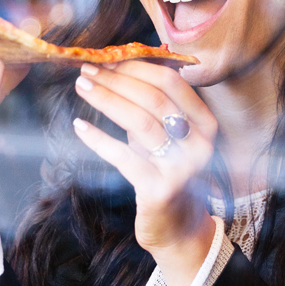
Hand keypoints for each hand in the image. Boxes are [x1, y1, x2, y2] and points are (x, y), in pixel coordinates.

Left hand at [72, 60, 217, 285]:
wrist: (177, 226)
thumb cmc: (166, 170)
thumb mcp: (167, 134)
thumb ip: (153, 105)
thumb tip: (115, 66)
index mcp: (204, 122)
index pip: (171, 81)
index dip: (136, 67)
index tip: (107, 59)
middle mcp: (199, 143)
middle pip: (154, 98)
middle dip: (116, 80)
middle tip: (87, 70)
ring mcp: (181, 167)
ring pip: (140, 122)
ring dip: (107, 100)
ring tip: (82, 87)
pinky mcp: (159, 189)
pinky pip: (123, 157)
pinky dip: (98, 139)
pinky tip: (79, 126)